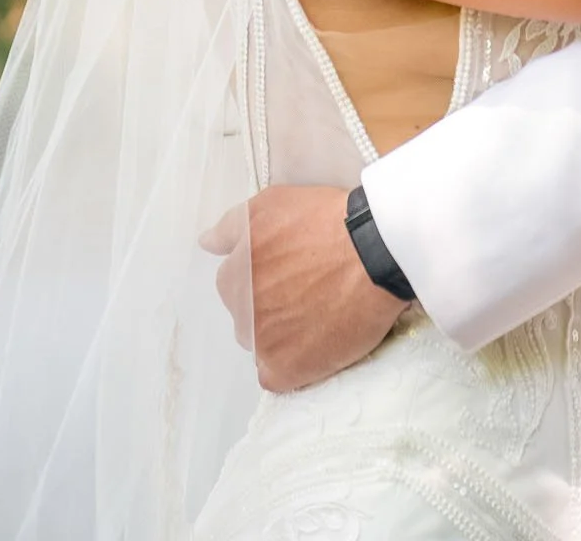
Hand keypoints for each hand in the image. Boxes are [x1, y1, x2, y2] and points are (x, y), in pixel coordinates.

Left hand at [201, 185, 405, 391]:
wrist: (374, 251)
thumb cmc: (326, 221)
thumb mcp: (271, 204)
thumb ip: (230, 227)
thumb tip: (206, 243)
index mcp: (233, 274)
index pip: (236, 281)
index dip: (266, 272)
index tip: (292, 265)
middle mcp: (240, 310)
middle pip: (248, 314)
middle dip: (270, 303)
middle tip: (309, 287)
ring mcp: (262, 343)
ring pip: (262, 343)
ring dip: (281, 333)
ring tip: (318, 313)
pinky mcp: (288, 369)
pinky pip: (275, 376)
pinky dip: (290, 364)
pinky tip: (311, 345)